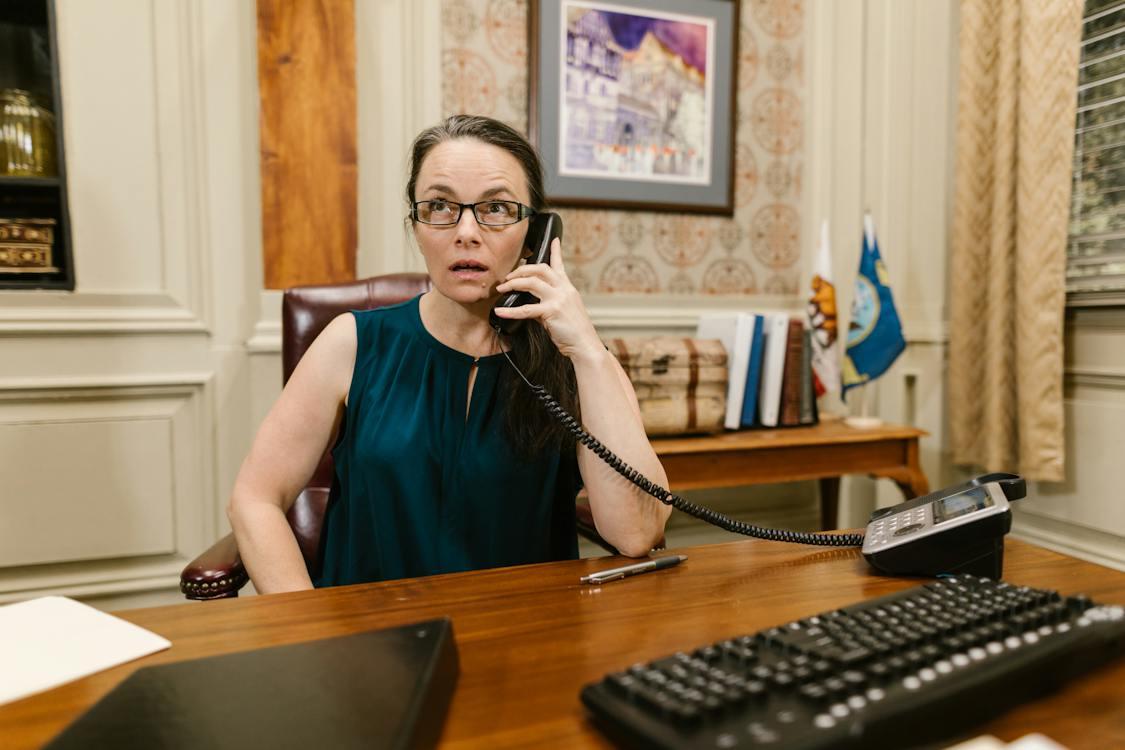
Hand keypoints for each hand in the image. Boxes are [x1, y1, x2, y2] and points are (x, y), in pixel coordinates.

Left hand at [494, 238, 602, 360]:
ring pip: (531, 282)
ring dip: (513, 283)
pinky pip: (526, 309)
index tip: (554, 239)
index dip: (556, 251)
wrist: (585, 344)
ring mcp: (558, 299)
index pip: (560, 265)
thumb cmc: (575, 331)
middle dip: (521, 270)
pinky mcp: (552, 311)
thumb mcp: (563, 312)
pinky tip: (501, 311)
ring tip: (501, 288)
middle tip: (508, 276)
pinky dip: (510, 311)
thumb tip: (531, 306)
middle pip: (540, 268)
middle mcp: (563, 289)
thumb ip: (548, 304)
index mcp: (567, 288)